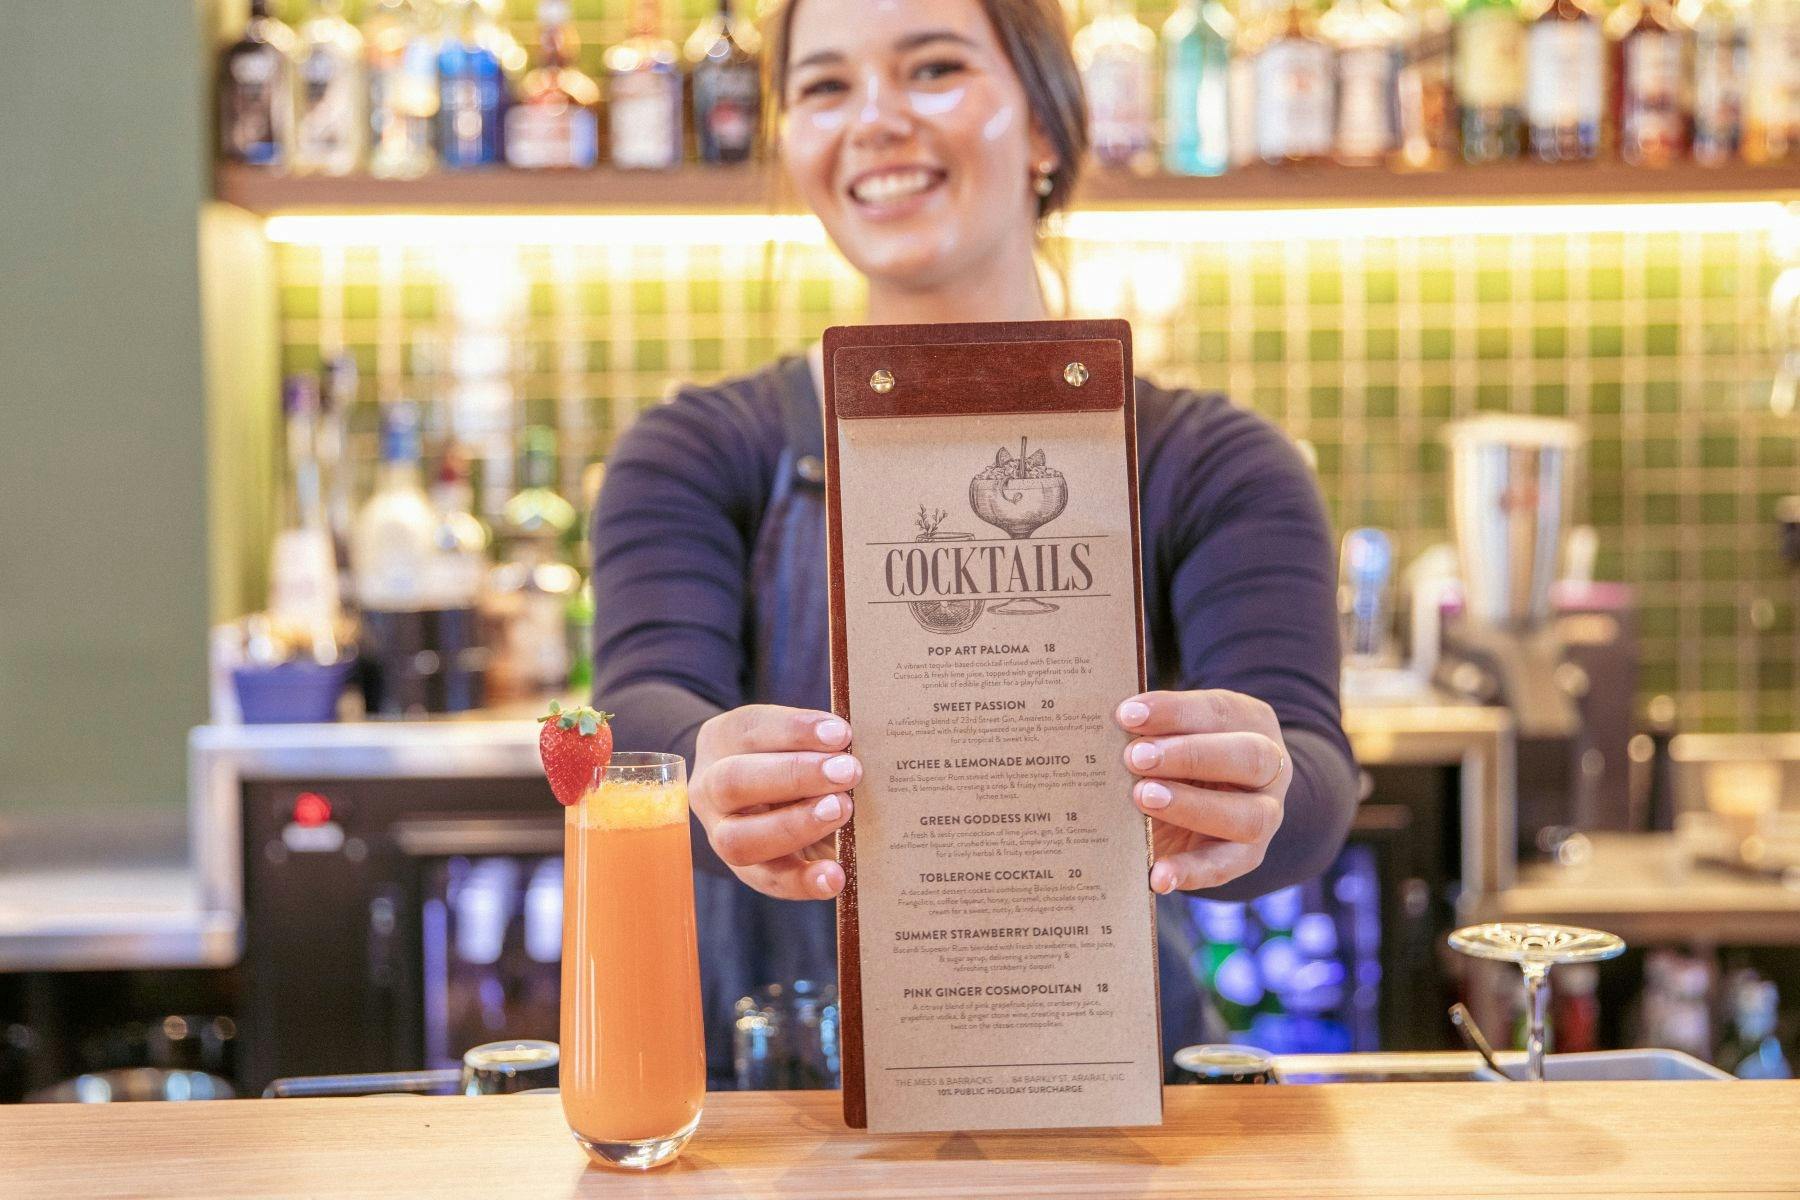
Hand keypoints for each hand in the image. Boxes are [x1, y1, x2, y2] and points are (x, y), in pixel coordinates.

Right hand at [689, 704, 858, 900]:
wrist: (771, 799)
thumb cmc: (791, 759)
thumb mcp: (794, 742)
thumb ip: (818, 744)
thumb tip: (863, 748)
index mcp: (721, 740)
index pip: (749, 729)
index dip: (794, 730)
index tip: (841, 733)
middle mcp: (709, 788)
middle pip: (733, 781)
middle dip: (795, 775)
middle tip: (848, 771)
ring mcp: (720, 835)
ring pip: (739, 839)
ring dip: (796, 825)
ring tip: (843, 811)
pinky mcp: (746, 872)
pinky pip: (768, 881)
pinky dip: (803, 881)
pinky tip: (836, 876)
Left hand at [1115, 690, 1289, 894]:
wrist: (1207, 798)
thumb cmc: (1180, 754)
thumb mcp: (1173, 734)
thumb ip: (1149, 729)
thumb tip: (1105, 725)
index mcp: (1250, 722)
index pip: (1219, 711)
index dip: (1174, 712)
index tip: (1127, 714)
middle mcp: (1270, 769)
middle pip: (1248, 758)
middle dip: (1189, 756)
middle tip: (1134, 758)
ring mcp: (1265, 815)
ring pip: (1247, 816)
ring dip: (1192, 807)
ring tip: (1142, 799)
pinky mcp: (1246, 856)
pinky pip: (1224, 867)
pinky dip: (1190, 872)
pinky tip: (1156, 875)